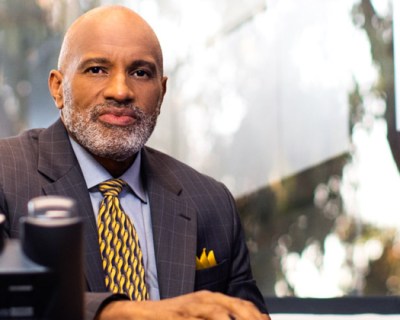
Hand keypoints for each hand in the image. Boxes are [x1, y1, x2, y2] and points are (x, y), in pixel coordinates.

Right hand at [98, 290, 270, 319]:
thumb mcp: (197, 316)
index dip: (259, 317)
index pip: (243, 306)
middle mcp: (205, 299)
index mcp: (212, 299)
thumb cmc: (173, 317)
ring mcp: (191, 307)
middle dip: (253, 319)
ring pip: (219, 313)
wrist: (141, 313)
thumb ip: (215, 317)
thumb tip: (234, 319)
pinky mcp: (178, 316)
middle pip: (236, 307)